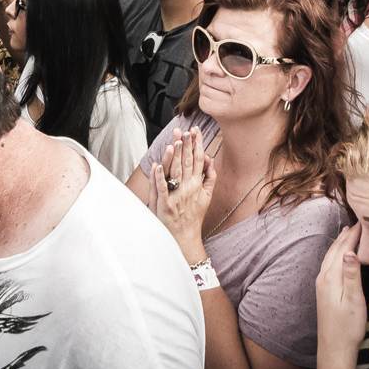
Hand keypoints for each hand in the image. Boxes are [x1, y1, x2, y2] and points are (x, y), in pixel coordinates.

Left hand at [146, 126, 216, 258]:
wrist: (185, 237)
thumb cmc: (194, 216)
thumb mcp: (207, 196)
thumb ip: (210, 177)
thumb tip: (210, 159)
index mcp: (198, 185)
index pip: (198, 160)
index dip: (197, 144)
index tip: (195, 131)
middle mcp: (188, 188)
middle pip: (188, 163)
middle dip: (186, 145)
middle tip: (184, 130)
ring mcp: (176, 196)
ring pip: (176, 172)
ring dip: (175, 156)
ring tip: (174, 142)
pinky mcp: (164, 204)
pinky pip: (161, 188)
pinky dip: (159, 177)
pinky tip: (157, 165)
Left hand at [313, 225, 367, 368]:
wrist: (334, 348)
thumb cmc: (347, 327)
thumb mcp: (354, 301)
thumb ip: (352, 275)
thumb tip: (350, 252)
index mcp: (331, 277)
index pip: (343, 249)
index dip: (353, 235)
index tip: (363, 222)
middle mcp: (323, 277)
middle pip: (334, 249)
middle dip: (346, 235)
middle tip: (358, 222)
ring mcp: (321, 284)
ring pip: (330, 256)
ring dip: (339, 243)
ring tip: (348, 232)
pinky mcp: (323, 291)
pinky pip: (329, 264)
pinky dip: (336, 253)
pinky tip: (340, 255)